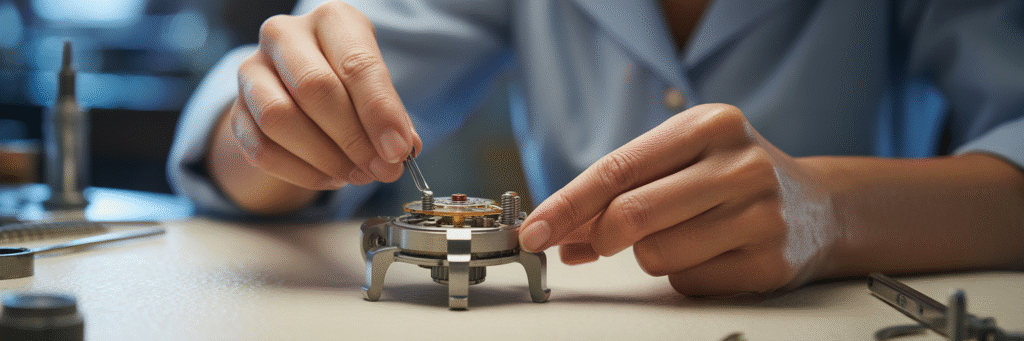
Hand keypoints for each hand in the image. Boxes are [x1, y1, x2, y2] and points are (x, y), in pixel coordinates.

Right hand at [228, 1, 420, 189]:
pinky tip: (330, 178)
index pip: (356, 64)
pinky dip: (301, 172)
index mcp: (331, 20)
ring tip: (358, 175)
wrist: (298, 85)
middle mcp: (284, 36)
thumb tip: (403, 149)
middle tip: (382, 169)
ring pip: (279, 118)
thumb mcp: (376, 86)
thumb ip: (392, 115)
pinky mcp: (236, 111)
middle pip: (314, 88)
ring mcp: (252, 71)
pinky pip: (262, 149)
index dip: (379, 112)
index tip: (398, 150)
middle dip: (354, 139)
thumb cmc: (347, 81)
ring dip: (325, 158)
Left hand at [518, 104, 839, 294]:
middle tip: (592, 245)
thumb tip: (560, 232)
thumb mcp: (681, 160)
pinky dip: (683, 275)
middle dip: (599, 237)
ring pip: (656, 255)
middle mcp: (740, 164)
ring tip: (682, 236)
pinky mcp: (769, 262)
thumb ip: (621, 189)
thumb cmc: (731, 178)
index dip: (567, 204)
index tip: (534, 230)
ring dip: (649, 256)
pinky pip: (688, 282)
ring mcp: (761, 214)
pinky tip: (710, 254)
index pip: (618, 168)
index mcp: (710, 124)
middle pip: (632, 215)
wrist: (818, 207)